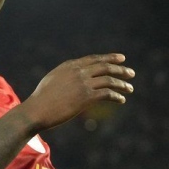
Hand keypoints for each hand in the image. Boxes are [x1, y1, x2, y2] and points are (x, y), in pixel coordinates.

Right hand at [18, 54, 133, 132]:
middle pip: (105, 66)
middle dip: (120, 69)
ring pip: (109, 79)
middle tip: (131, 73)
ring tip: (130, 88)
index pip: (94, 59)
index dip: (109, 58)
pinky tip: (121, 100)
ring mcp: (83, 83)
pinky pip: (107, 94)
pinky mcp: (86, 97)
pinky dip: (116, 96)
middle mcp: (78, 71)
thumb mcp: (53, 80)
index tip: (121, 59)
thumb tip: (74, 79)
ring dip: (122, 84)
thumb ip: (66, 76)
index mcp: (70, 65)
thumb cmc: (42, 99)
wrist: (37, 110)